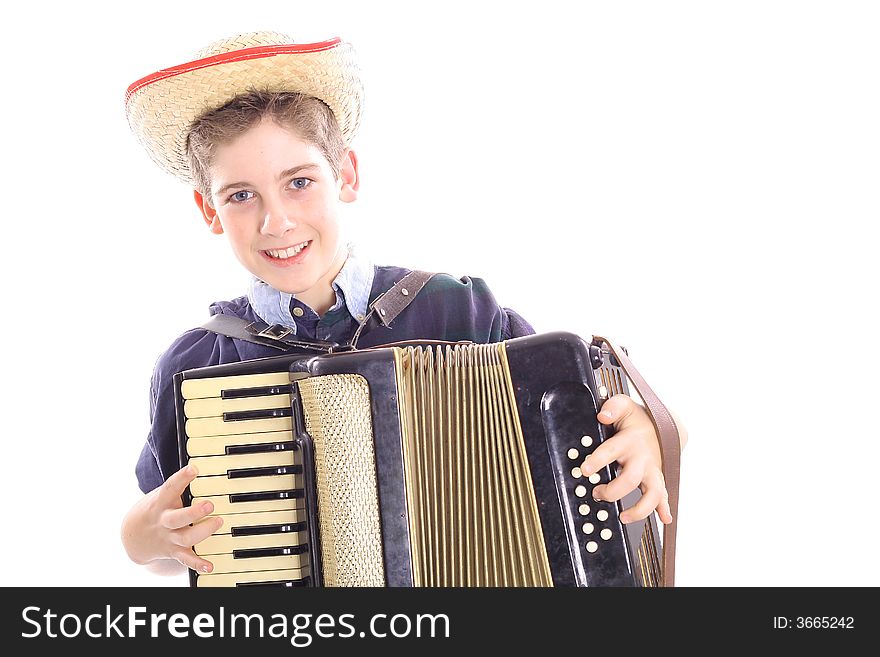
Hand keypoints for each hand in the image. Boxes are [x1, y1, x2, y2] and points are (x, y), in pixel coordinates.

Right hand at [121, 464, 222, 572]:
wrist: (134, 537)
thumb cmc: (156, 508)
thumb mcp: (161, 494)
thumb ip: (178, 486)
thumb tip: (201, 467)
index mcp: (161, 503)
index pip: (169, 488)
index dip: (181, 478)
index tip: (193, 468)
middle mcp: (165, 521)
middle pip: (177, 518)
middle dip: (194, 512)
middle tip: (209, 505)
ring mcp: (170, 538)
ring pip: (186, 538)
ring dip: (203, 531)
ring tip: (218, 521)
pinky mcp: (175, 552)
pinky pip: (186, 559)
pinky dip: (198, 563)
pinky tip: (210, 565)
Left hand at [580, 394, 671, 524]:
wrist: (662, 426)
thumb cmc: (637, 419)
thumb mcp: (624, 406)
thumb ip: (613, 407)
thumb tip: (603, 416)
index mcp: (629, 441)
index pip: (611, 451)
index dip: (598, 461)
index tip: (585, 470)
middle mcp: (642, 459)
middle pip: (630, 480)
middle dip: (612, 491)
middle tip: (597, 493)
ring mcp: (652, 471)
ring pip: (652, 494)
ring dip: (639, 509)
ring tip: (623, 517)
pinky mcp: (658, 480)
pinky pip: (663, 497)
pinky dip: (665, 509)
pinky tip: (664, 519)